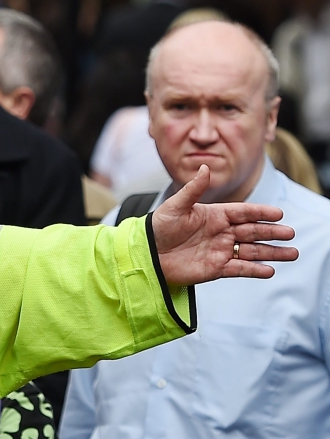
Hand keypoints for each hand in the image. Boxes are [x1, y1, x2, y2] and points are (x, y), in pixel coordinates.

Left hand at [153, 165, 298, 285]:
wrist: (147, 253)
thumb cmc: (158, 227)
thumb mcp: (175, 206)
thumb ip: (192, 189)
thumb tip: (204, 167)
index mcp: (214, 215)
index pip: (243, 212)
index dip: (261, 213)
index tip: (279, 214)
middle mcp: (221, 232)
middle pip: (253, 231)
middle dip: (272, 232)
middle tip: (290, 234)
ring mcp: (220, 250)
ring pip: (252, 251)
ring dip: (271, 252)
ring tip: (292, 253)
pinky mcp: (216, 268)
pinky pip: (240, 269)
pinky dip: (255, 270)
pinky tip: (269, 270)